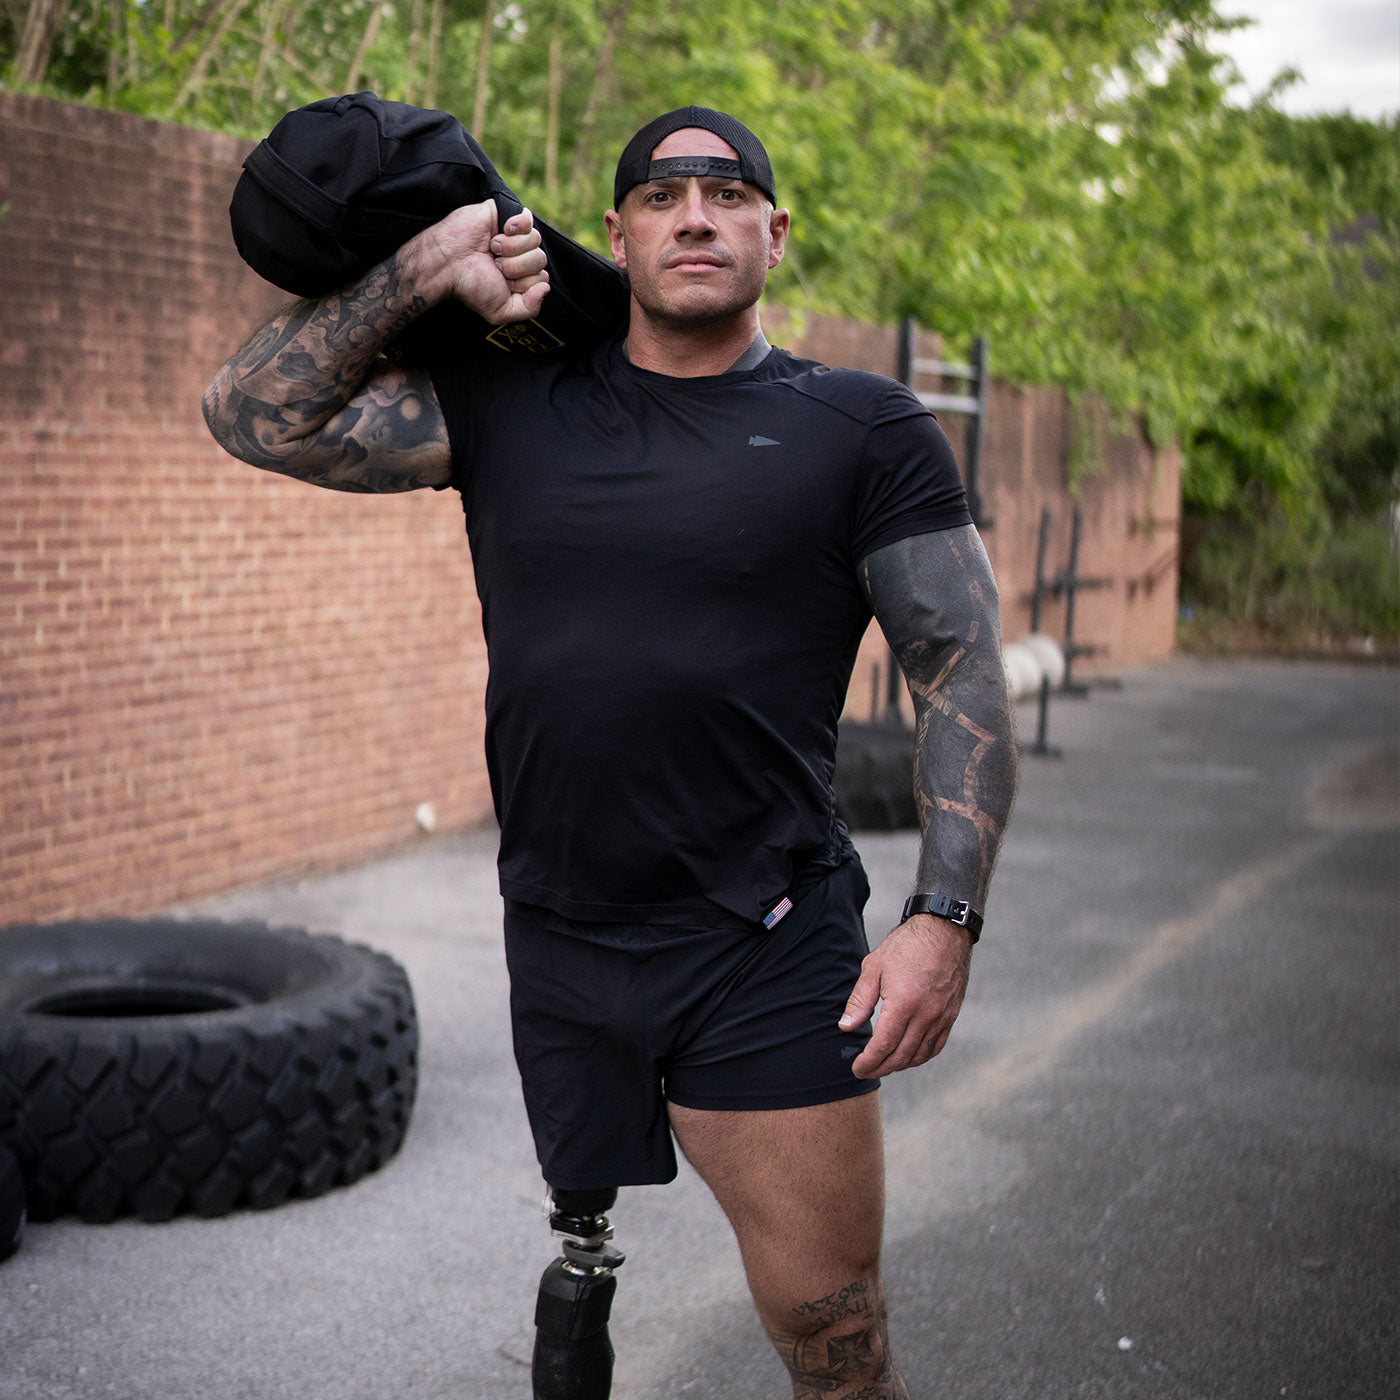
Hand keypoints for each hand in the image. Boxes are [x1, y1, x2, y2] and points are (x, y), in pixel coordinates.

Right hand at [404, 201, 549, 323]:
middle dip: (516, 267)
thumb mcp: (501, 311)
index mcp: (521, 276)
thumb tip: (546, 288)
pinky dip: (517, 226)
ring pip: (535, 241)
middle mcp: (520, 255)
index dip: (523, 283)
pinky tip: (500, 232)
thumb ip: (530, 308)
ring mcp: (514, 235)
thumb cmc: (471, 286)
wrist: (448, 262)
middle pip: (540, 260)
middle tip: (494, 264)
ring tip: (492, 249)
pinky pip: (528, 218)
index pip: (542, 279)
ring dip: (511, 249)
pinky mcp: (505, 214)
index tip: (502, 282)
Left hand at [839, 914, 971, 1077]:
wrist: (945, 931)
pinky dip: (920, 1057)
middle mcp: (925, 1015)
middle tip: (866, 1071)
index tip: (857, 1069)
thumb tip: (846, 1028)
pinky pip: (936, 1046)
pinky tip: (908, 1056)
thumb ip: (860, 1001)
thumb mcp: (874, 967)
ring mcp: (941, 1017)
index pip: (884, 1045)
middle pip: (901, 1055)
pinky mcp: (951, 1015)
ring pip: (919, 1055)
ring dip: (900, 1065)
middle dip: (881, 1068)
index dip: (869, 1062)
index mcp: (903, 1003)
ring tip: (884, 1065)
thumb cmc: (906, 945)